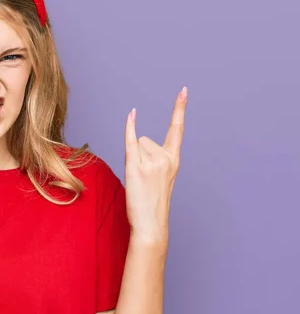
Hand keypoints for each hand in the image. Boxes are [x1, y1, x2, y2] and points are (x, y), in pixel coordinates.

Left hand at [124, 87, 187, 246]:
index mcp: (174, 160)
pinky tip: (132, 114)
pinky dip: (130, 127)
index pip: (177, 129)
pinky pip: (131, 141)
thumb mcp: (161, 178)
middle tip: (143, 178)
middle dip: (139, 154)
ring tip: (138, 179)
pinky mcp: (136, 166)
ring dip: (132, 159)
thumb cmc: (152, 203)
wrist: (151, 223)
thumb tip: (139, 141)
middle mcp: (166, 158)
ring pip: (136, 144)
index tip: (183, 90)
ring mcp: (152, 162)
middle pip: (145, 139)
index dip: (179, 109)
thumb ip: (155, 159)